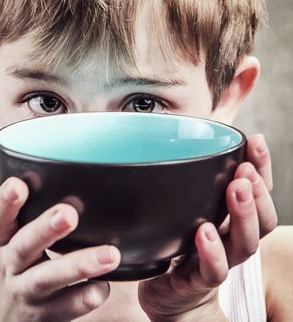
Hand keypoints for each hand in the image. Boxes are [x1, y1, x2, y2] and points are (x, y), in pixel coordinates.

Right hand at [0, 178, 120, 321]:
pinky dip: (84, 297)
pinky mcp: (43, 317)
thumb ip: (32, 218)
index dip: (4, 202)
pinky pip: (65, 308)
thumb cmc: (17, 270)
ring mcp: (25, 293)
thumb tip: (73, 174)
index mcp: (3, 242)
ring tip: (110, 254)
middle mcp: (9, 266)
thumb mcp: (12, 244)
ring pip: (46, 279)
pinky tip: (104, 288)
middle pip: (23, 246)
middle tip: (68, 213)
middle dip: (44, 229)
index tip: (18, 184)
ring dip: (77, 265)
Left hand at [138, 134, 277, 320]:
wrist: (168, 292)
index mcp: (232, 219)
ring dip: (243, 214)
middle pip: (262, 219)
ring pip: (245, 243)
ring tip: (235, 189)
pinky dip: (211, 251)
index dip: (262, 167)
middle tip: (245, 170)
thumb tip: (183, 138)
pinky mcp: (199, 280)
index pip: (257, 192)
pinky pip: (213, 269)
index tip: (254, 140)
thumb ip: (191, 182)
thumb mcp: (187, 209)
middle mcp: (232, 239)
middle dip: (257, 192)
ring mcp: (220, 260)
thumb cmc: (179, 245)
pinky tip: (204, 232)